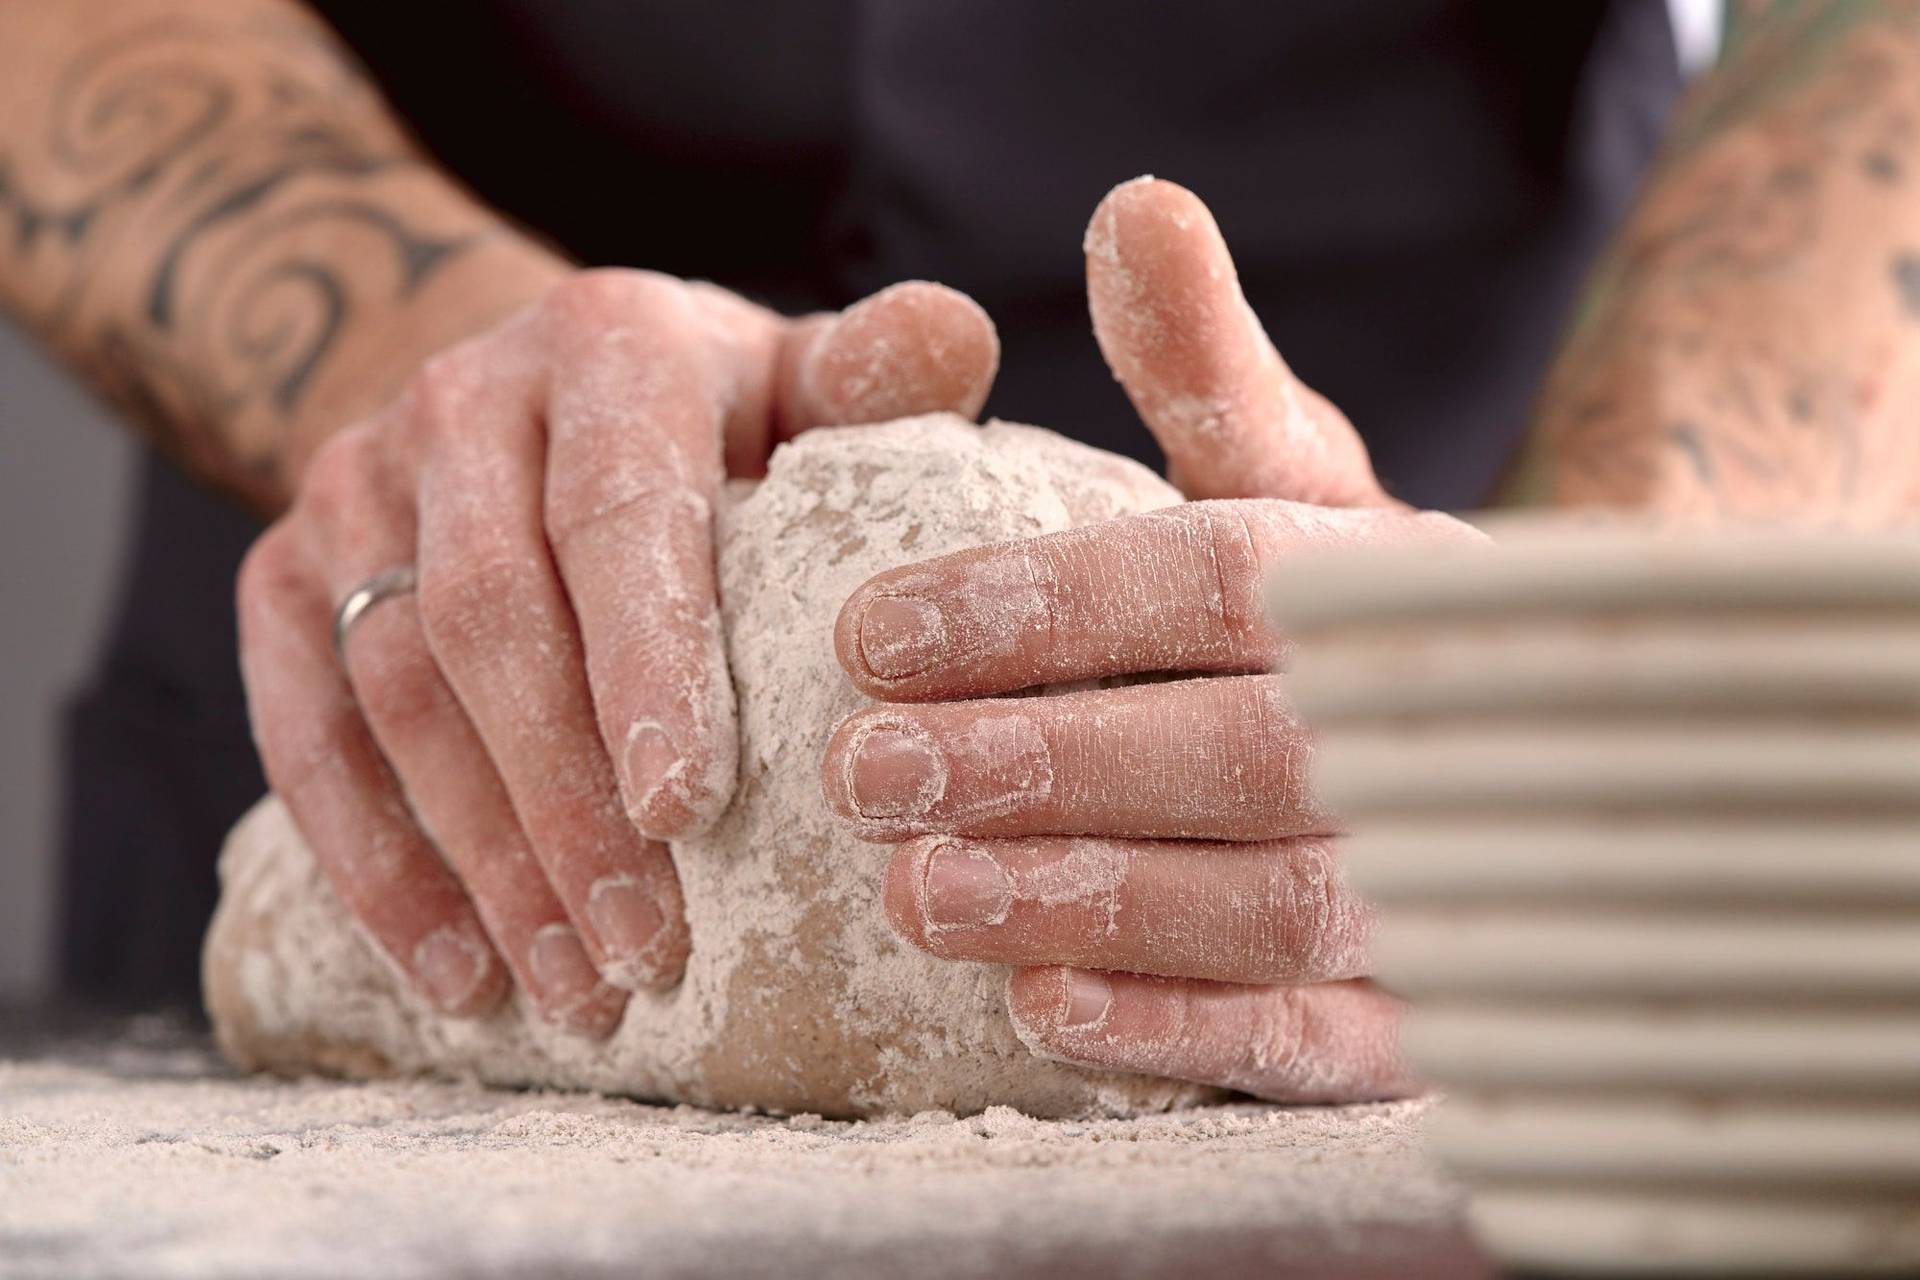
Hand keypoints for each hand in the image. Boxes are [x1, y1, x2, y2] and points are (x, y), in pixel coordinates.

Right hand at [240, 268, 997, 1034]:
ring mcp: (353, 484)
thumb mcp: (796, 377)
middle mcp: (460, 399)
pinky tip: (454, 973)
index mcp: (607, 344)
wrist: (524, 394)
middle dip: (567, 802)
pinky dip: (374, 861)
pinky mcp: (283, 569)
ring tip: (575, 991)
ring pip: (398, 690)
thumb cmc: (710, 418)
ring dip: (484, 859)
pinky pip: (304, 729)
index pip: (618, 510)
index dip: (646, 663)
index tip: (690, 811)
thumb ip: (873, 377)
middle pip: (493, 618)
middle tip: (647, 952)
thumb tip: (954, 334)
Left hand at [824, 179, 1474, 1100]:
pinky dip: (1188, 1032)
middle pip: (1233, 749)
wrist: (1520, 734)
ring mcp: (1438, 879)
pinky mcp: (1421, 1013)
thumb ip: (1206, 366)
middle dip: (1036, 761)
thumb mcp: (1287, 469)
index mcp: (1372, 578)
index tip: (863, 633)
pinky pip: (1323, 1042)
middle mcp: (1419, 728)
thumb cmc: (1341, 597)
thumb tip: (1135, 208)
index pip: (1204, 583)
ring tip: (914, 893)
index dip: (1032, 608)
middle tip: (860, 773)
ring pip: (1273, 904)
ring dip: (1088, 899)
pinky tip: (1047, 1014)